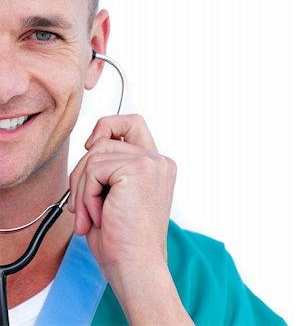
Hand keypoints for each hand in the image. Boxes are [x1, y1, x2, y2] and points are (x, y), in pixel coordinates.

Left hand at [68, 114, 176, 279]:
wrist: (136, 268)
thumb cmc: (123, 241)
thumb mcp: (113, 195)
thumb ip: (109, 165)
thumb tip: (91, 143)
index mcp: (156, 166)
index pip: (132, 123)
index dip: (107, 127)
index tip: (90, 146)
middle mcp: (158, 161)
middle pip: (104, 141)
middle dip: (83, 172)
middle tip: (81, 205)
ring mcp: (151, 163)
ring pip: (95, 155)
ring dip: (83, 188)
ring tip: (92, 215)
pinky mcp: (139, 169)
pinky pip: (94, 169)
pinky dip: (86, 194)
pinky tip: (99, 215)